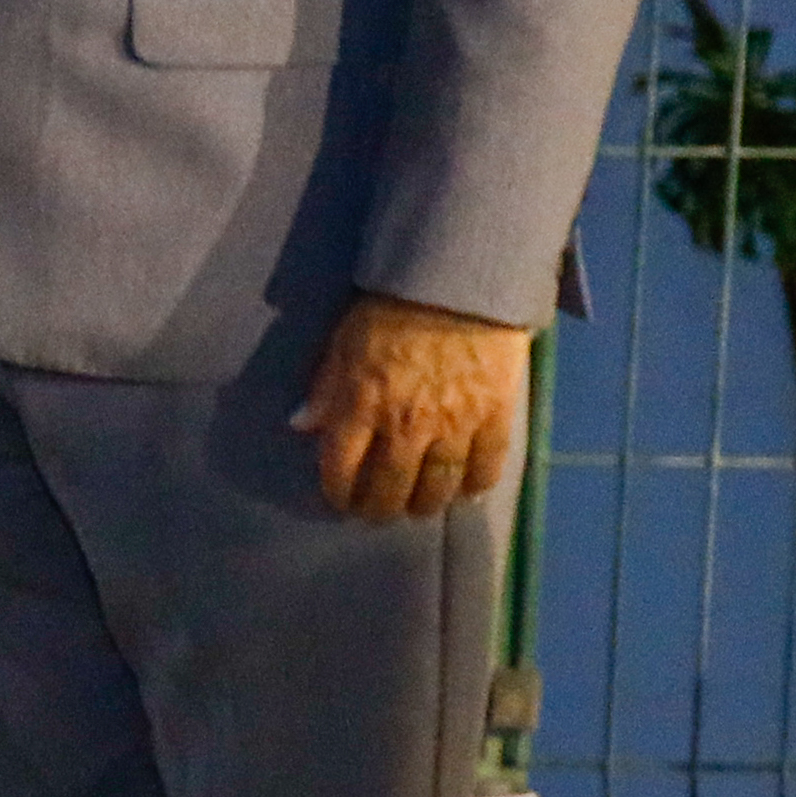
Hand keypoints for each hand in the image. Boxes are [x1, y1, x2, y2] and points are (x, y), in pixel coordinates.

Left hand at [297, 291, 532, 521]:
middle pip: (390, 487)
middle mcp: (405, 425)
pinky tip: (466, 494)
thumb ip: (325, 387)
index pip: (341, 467)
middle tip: (378, 514)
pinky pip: (486, 468)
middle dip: (379, 509)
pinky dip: (475, 488)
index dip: (338, 492)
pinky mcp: (495, 418)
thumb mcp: (344, 342)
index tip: (339, 500)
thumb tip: (300, 425)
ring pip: (437, 488)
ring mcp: (454, 426)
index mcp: (362, 404)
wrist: (461, 283)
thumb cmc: (393, 307)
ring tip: (417, 510)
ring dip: (424, 506)